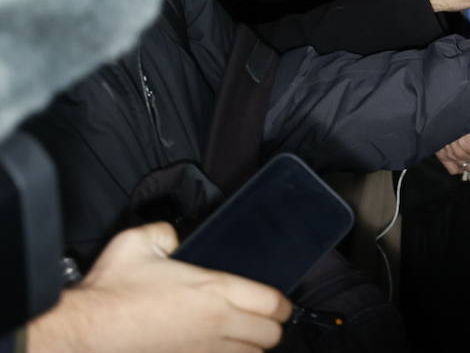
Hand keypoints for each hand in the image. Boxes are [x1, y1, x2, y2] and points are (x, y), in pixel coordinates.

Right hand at [27, 222, 290, 352]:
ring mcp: (203, 352)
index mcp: (214, 290)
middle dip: (271, 329)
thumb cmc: (109, 292)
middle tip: (263, 322)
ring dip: (251, 348)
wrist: (82, 332)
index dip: (282, 305)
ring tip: (243, 340)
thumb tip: (174, 237)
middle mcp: (217, 325)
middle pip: (270, 336)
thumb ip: (164, 233)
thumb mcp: (138, 243)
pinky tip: (217, 350)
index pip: (273, 303)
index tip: (279, 305)